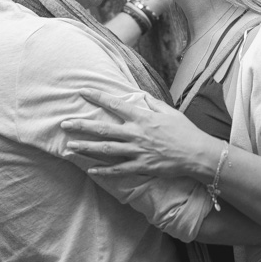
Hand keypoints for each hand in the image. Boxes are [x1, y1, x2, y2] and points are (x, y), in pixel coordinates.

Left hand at [61, 89, 220, 179]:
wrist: (196, 153)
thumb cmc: (184, 130)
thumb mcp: (168, 111)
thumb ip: (151, 102)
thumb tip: (137, 94)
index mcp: (142, 117)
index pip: (115, 104)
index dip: (98, 96)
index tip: (82, 91)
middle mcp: (136, 133)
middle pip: (103, 129)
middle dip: (82, 125)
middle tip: (64, 123)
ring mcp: (137, 151)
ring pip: (105, 150)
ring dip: (86, 148)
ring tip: (69, 147)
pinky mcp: (141, 167)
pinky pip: (118, 170)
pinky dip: (103, 171)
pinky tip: (90, 170)